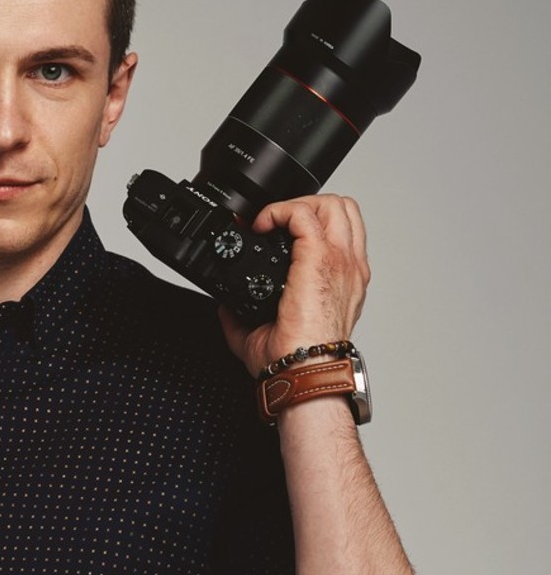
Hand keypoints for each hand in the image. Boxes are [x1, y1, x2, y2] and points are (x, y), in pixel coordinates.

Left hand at [218, 193, 369, 377]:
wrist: (303, 370)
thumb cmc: (295, 361)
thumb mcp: (266, 332)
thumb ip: (245, 317)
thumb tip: (225, 309)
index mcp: (343, 281)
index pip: (340, 232)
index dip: (308, 223)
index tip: (275, 233)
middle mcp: (347, 267)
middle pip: (342, 209)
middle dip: (305, 205)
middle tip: (275, 224)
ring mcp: (339, 260)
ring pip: (333, 203)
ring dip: (296, 204)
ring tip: (270, 223)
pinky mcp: (320, 258)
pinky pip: (304, 214)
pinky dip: (279, 211)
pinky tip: (260, 227)